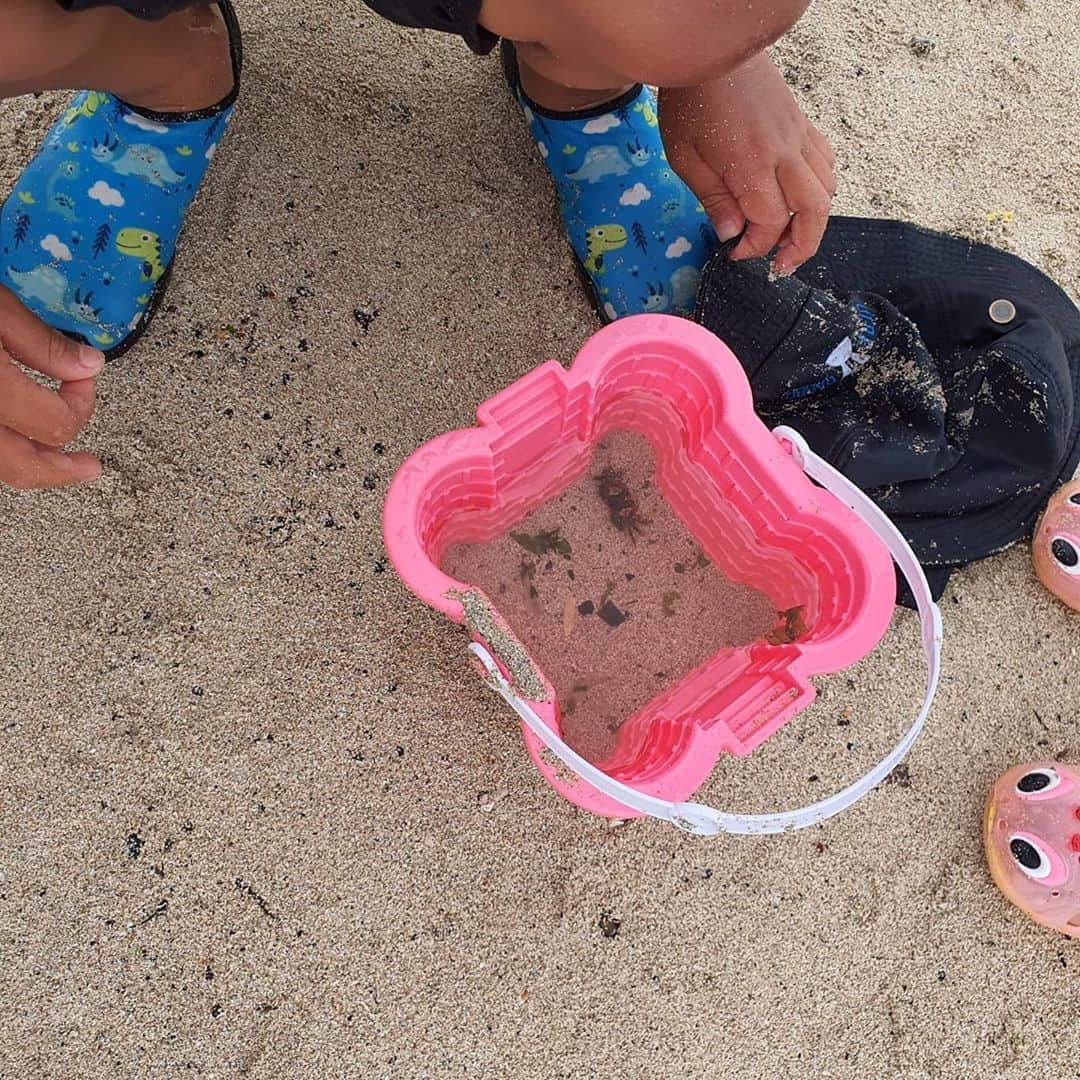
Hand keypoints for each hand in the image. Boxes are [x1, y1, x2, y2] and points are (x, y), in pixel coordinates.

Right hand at [0, 286, 102, 489]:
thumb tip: (86, 365)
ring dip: (29, 467)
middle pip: (20, 466)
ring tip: (57, 465)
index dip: (81, 403)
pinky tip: (18, 443)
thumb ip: (40, 343)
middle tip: (89, 468)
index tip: (84, 377)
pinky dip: (5, 452)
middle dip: (61, 469)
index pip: (53, 422)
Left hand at [659, 53, 836, 274]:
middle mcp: (784, 152)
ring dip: (813, 220)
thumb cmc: (691, 103)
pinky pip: (825, 164)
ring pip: (827, 189)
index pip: (770, 221)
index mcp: (751, 164)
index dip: (757, 247)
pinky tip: (795, 199)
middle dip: (801, 246)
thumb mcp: (686, 158)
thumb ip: (712, 199)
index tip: (737, 253)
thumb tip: (732, 234)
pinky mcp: (803, 125)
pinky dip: (819, 189)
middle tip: (780, 265)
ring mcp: (798, 137)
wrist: (711, 51)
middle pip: (814, 211)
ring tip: (789, 237)